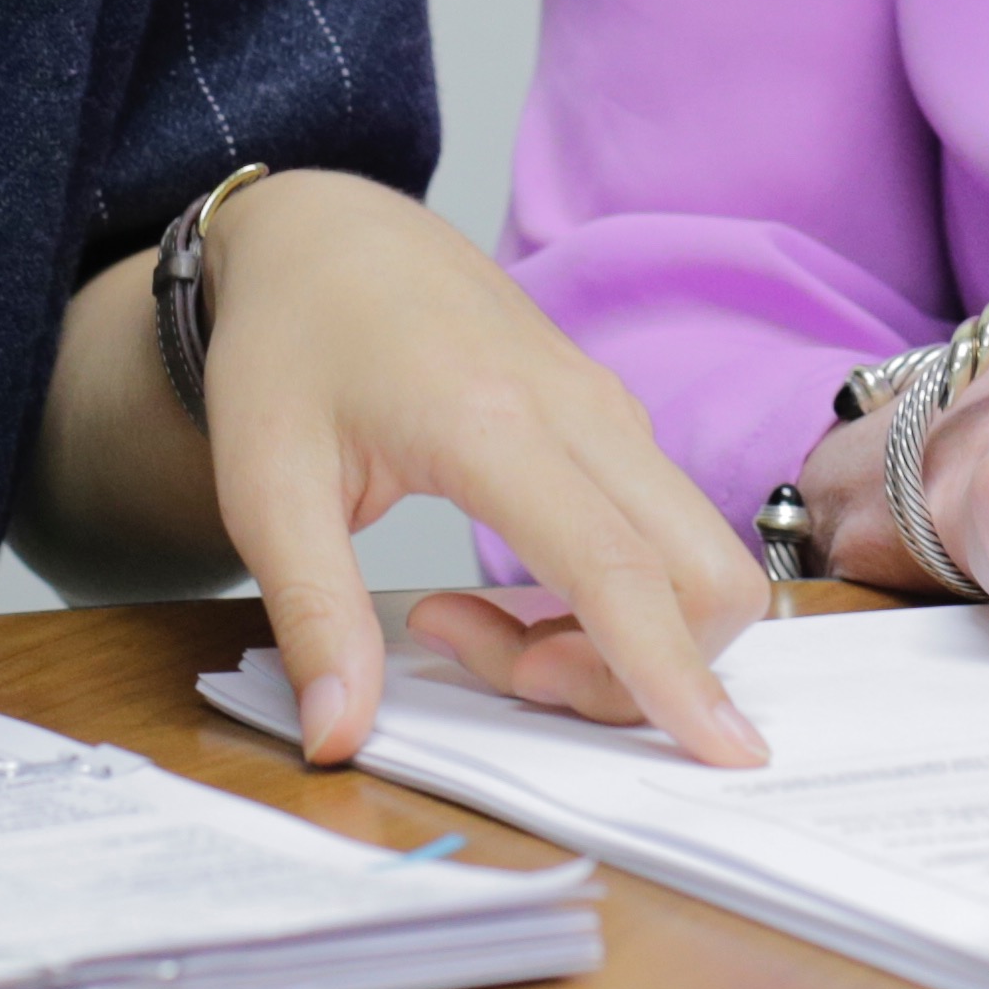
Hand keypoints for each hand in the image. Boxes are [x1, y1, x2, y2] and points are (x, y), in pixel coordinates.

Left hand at [190, 174, 769, 771]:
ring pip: (690, 563)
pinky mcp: (615, 424)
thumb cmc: (289, 345)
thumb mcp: (264, 484)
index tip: (725, 756)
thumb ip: (312, 614)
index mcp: (492, 420)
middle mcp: (583, 412)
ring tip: (468, 625)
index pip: (616, 566)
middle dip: (633, 674)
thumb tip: (335, 736)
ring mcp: (611, 412)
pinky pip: (660, 539)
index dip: (669, 670)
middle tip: (496, 667)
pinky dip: (607, 602)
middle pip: (701, 574)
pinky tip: (500, 591)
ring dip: (609, 641)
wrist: (324, 231)